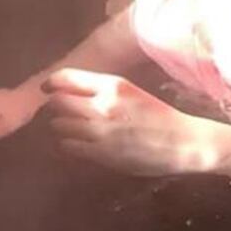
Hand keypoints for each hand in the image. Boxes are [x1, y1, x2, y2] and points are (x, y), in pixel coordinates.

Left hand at [43, 68, 212, 175]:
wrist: (183, 143)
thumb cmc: (160, 117)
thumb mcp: (132, 94)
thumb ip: (103, 92)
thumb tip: (71, 93)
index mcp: (113, 85)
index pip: (67, 78)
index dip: (51, 83)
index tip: (47, 89)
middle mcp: (103, 104)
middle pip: (58, 101)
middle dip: (56, 107)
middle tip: (62, 113)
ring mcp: (100, 130)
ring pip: (58, 125)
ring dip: (61, 128)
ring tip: (72, 131)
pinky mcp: (100, 153)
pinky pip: (67, 146)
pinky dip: (67, 146)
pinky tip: (78, 146)